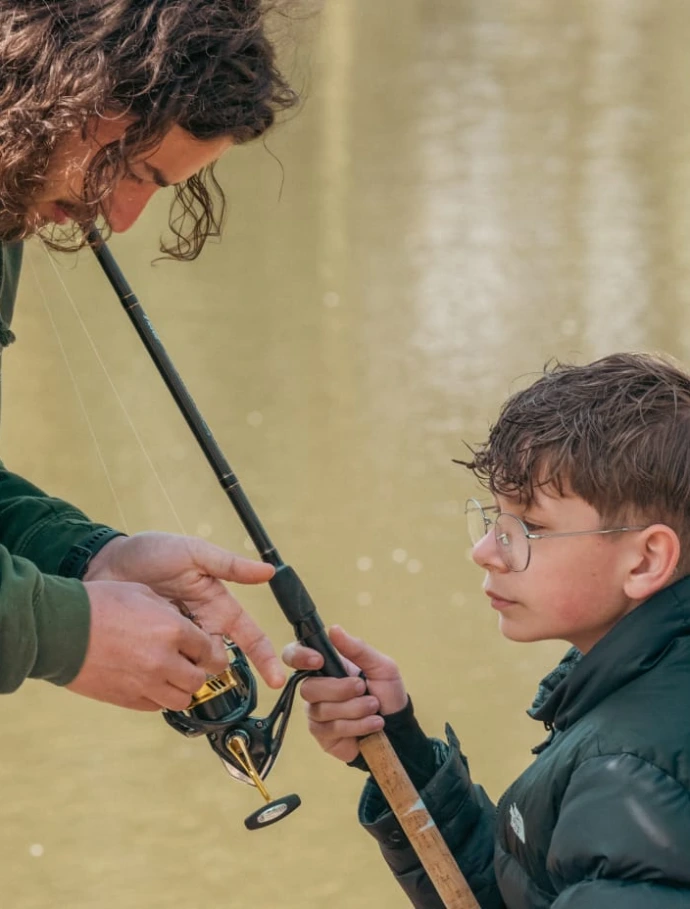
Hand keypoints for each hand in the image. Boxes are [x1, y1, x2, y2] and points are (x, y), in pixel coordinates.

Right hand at [68, 580, 229, 710]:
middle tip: (187, 663)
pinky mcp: (126, 699)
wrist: (59, 628)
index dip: (207, 650)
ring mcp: (145, 683)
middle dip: (196, 671)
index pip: (208, 650)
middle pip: (198, 680)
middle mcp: (163, 660)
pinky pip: (155, 706)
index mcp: (171, 630)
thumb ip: (169, 612)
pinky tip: (148, 681)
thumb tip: (183, 623)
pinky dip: (157, 697)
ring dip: (179, 688)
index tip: (203, 650)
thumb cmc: (98, 604)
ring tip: (169, 676)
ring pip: (181, 700)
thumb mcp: (141, 593)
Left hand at [83, 532, 283, 687]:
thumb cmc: (152, 552)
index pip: (250, 637)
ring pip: (193, 669)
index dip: (266, 659)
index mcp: (218, 606)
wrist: (105, 562)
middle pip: (219, 660)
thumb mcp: (194, 553)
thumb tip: (269, 571)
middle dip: (211, 662)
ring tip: (162, 642)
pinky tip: (150, 660)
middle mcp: (202, 628)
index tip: (276, 681)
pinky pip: (166, 671)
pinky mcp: (154, 651)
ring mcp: (178, 642)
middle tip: (189, 645)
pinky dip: (164, 671)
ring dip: (186, 665)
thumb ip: (230, 565)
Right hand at [282, 625, 406, 762]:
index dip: (299, 656)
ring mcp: (316, 712)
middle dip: (340, 689)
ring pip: (321, 710)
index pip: (295, 655)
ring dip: (354, 709)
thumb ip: (357, 648)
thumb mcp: (380, 665)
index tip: (318, 660)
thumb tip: (333, 629)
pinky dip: (356, 725)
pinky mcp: (322, 734)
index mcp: (325, 666)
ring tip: (374, 707)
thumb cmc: (386, 691)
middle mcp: (316, 687)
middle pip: (308, 688)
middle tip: (363, 688)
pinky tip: (373, 724)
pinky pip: (330, 729)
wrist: (398, 726)